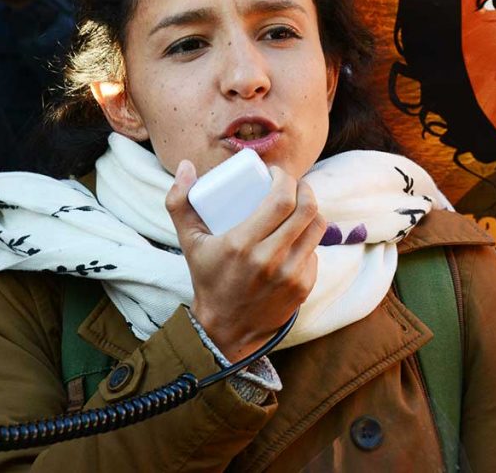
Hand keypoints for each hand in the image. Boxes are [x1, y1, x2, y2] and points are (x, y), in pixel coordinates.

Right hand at [165, 160, 322, 361]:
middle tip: (293, 185)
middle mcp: (270, 259)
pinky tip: (296, 236)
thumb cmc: (207, 279)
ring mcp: (290, 275)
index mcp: (242, 244)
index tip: (277, 174)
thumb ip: (179, 203)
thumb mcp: (188, 242)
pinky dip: (307, 239)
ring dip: (311, 210)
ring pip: (317, 227)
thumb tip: (184, 166)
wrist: (225, 329)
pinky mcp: (304, 286)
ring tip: (299, 205)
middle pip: (306, 209)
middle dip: (304, 188)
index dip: (286, 179)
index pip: (281, 200)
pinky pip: (315, 251)